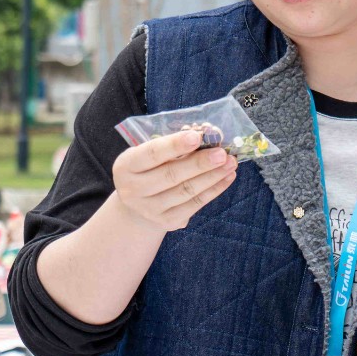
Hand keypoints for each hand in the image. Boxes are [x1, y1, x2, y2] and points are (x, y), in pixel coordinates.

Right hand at [110, 129, 237, 231]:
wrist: (137, 207)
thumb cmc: (148, 170)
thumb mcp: (148, 155)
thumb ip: (172, 144)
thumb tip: (206, 134)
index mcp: (125, 166)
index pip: (151, 154)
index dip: (174, 145)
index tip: (196, 136)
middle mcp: (133, 190)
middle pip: (171, 175)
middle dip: (200, 163)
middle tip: (222, 153)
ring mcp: (150, 209)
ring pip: (186, 191)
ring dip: (213, 176)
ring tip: (231, 163)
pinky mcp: (167, 221)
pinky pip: (195, 204)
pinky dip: (214, 189)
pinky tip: (227, 177)